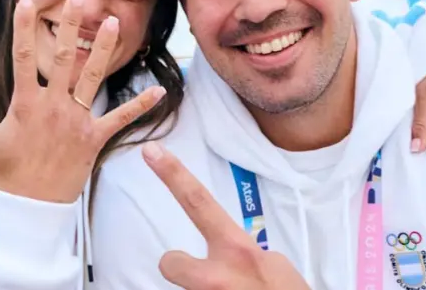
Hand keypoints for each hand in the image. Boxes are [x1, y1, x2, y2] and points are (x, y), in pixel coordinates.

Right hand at [0, 0, 165, 202]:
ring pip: (93, 79)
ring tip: (114, 22)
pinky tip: (160, 91)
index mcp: (26, 105)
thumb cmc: (5, 174)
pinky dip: (140, 107)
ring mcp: (76, 122)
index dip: (24, 26)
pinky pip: (120, 120)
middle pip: (63, 58)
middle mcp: (53, 107)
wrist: (31, 210)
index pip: (22, 57)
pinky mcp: (94, 140)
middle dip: (70, 25)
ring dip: (104, 50)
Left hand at [142, 142, 309, 289]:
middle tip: (207, 278)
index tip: (150, 150)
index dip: (173, 174)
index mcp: (240, 253)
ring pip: (190, 289)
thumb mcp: (276, 270)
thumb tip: (232, 257)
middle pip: (171, 262)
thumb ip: (247, 257)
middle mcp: (217, 276)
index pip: (199, 203)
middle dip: (178, 265)